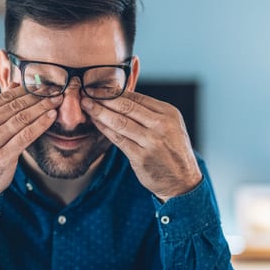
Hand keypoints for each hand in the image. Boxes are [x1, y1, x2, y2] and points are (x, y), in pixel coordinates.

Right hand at [0, 86, 62, 197]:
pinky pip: (26, 135)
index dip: (26, 89)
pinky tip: (51, 116)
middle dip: (37, 96)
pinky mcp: (2, 155)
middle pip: (15, 106)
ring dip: (42, 108)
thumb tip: (16, 84)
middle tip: (54, 90)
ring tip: (56, 101)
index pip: (4, 97)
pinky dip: (41, 124)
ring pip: (22, 118)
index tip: (42, 85)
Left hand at [82, 91, 201, 201]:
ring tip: (86, 105)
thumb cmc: (172, 152)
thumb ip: (150, 114)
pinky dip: (104, 129)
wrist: (182, 181)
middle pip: (127, 106)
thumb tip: (122, 98)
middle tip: (87, 92)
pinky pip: (118, 139)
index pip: (137, 97)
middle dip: (104, 98)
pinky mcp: (141, 157)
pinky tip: (95, 122)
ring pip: (120, 121)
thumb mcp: (170, 127)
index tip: (99, 88)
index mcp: (168, 113)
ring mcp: (152, 141)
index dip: (116, 91)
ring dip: (100, 112)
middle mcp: (161, 125)